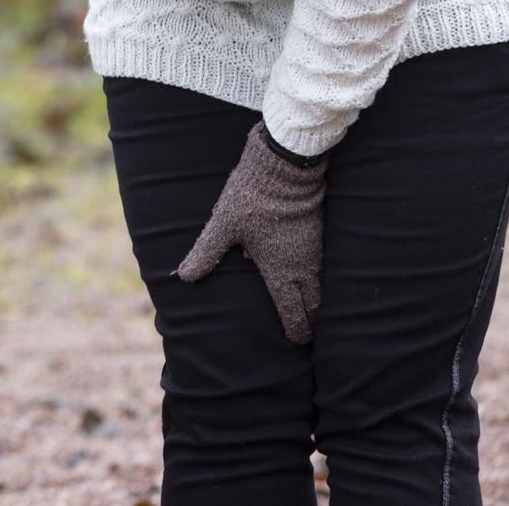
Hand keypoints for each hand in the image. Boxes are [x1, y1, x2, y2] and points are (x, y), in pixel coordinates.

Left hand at [175, 122, 326, 343]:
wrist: (283, 167)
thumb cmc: (250, 198)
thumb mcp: (222, 226)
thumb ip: (205, 253)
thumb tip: (183, 277)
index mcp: (280, 271)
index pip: (294, 313)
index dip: (297, 331)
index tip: (296, 341)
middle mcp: (303, 267)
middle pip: (316, 307)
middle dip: (312, 322)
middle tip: (306, 332)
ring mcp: (316, 251)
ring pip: (324, 288)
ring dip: (318, 302)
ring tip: (310, 309)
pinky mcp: (321, 235)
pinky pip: (325, 266)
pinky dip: (321, 279)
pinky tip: (309, 274)